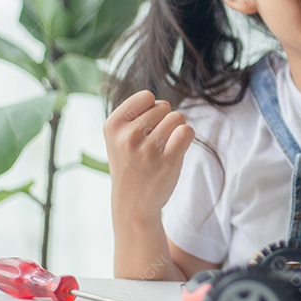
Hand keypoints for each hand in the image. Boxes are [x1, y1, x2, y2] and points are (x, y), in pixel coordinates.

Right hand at [104, 90, 194, 221]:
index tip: (142, 129)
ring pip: (178, 117)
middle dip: (163, 121)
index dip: (151, 110)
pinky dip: (186, 138)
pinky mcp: (167, 161)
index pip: (147, 96)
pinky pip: (187, 131)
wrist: (132, 204)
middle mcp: (127, 136)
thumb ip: (136, 113)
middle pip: (164, 107)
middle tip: (152, 144)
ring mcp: (147, 149)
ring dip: (175, 130)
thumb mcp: (119, 136)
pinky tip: (175, 150)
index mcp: (112, 125)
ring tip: (162, 149)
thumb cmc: (130, 164)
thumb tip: (163, 102)